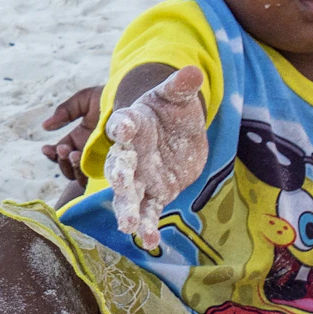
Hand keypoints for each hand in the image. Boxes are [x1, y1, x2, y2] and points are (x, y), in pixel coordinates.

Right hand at [41, 84, 104, 179]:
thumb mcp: (85, 100)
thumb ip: (65, 111)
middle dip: (61, 161)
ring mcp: (100, 159)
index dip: (52, 153)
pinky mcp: (113, 164)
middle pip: (67, 167)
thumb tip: (44, 127)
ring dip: (72, 168)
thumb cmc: (111, 95)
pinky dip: (87, 172)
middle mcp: (87, 151)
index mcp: (78, 138)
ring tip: (72, 154)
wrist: (134, 95)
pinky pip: (97, 176)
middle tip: (62, 149)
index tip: (46, 148)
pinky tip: (84, 160)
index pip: (60, 152)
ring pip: (80, 175)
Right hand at [103, 66, 206, 251]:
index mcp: (131, 124)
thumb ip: (182, 86)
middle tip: (118, 183)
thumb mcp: (178, 97)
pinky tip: (149, 241)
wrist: (178, 134)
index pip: (121, 125)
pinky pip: (148, 212)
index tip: (123, 129)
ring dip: (127, 210)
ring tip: (127, 227)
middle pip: (118, 166)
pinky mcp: (155, 194)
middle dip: (118, 176)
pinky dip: (147, 226)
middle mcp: (130, 154)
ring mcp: (140, 177)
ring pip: (128, 196)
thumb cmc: (171, 111)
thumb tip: (194, 72)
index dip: (122, 127)